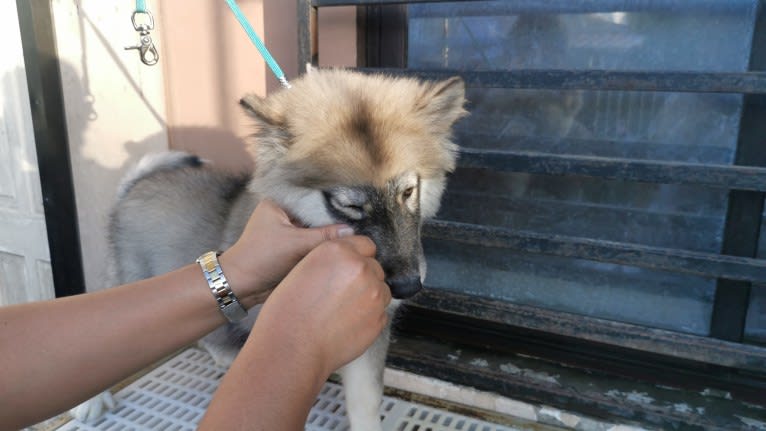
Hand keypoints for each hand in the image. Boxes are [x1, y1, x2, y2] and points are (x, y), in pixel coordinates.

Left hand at [219, 200, 352, 306]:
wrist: (241, 286)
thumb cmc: (260, 258)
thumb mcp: (295, 244)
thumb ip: (325, 236)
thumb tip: (352, 231)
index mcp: (280, 202)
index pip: (313, 197)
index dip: (334, 204)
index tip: (357, 209)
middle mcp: (285, 213)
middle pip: (317, 214)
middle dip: (334, 221)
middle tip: (359, 224)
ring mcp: (289, 231)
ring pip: (317, 229)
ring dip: (330, 235)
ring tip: (355, 236)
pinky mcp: (292, 247)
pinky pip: (313, 243)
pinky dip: (324, 247)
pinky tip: (342, 248)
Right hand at [251, 236, 391, 377]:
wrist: (292, 349)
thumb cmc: (288, 313)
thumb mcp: (303, 269)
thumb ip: (331, 260)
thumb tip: (348, 260)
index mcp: (337, 251)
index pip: (365, 244)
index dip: (357, 257)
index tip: (349, 270)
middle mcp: (360, 267)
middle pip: (374, 267)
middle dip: (363, 278)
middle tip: (341, 295)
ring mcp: (373, 293)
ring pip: (381, 289)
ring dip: (368, 297)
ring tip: (342, 312)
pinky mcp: (379, 318)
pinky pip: (380, 312)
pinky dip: (368, 317)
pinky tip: (347, 324)